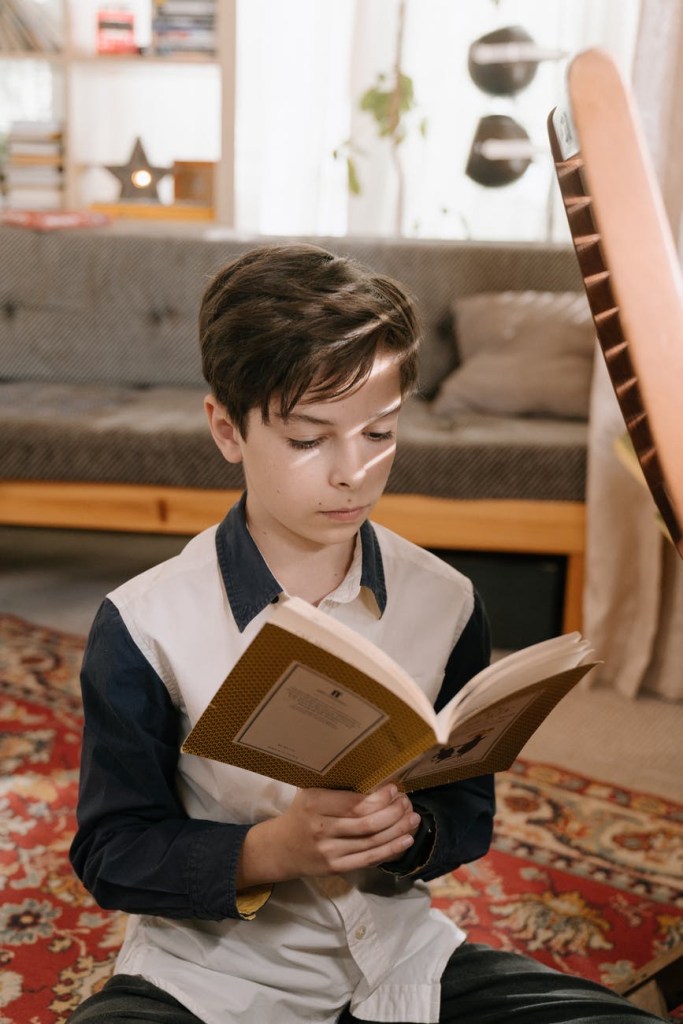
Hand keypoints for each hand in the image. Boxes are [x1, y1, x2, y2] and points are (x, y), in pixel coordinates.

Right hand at [237, 784, 420, 887]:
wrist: (280, 848)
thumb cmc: (301, 813)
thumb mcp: (311, 793)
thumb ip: (337, 788)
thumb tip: (376, 779)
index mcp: (314, 804)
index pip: (354, 804)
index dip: (379, 798)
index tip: (394, 789)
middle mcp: (321, 828)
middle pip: (367, 824)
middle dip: (394, 813)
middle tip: (407, 803)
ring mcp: (329, 851)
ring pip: (371, 842)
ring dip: (397, 831)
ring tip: (413, 819)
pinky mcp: (335, 868)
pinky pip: (368, 859)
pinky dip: (390, 850)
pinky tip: (406, 840)